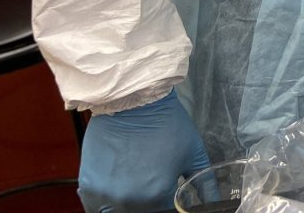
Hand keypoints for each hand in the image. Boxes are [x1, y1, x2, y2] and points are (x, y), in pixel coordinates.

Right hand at [78, 89, 210, 212]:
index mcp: (157, 195)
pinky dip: (107, 202)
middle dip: (152, 204)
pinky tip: (119, 186)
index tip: (170, 195)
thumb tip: (214, 203)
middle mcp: (129, 200)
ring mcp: (106, 195)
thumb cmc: (166, 124)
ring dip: (129, 205)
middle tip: (153, 185)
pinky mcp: (89, 186)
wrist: (134, 102)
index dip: (170, 205)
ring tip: (137, 184)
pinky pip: (96, 207)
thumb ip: (205, 185)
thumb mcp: (194, 154)